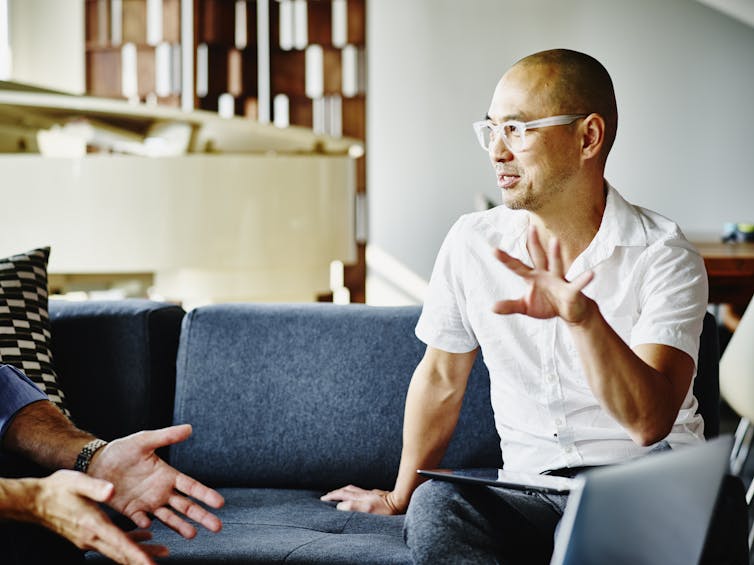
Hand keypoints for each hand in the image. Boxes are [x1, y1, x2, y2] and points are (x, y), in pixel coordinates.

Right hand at [28, 470, 166, 564]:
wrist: (35, 501)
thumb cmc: (57, 490)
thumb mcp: (77, 481)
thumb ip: (95, 487)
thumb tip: (111, 491)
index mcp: (93, 525)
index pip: (120, 544)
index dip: (137, 555)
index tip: (150, 564)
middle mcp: (91, 537)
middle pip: (122, 552)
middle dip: (144, 557)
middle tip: (163, 557)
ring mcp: (89, 539)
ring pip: (119, 550)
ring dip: (139, 552)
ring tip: (160, 551)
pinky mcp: (88, 536)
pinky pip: (112, 543)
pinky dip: (128, 543)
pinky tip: (142, 537)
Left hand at [88, 424, 224, 538]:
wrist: (95, 463)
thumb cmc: (122, 450)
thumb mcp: (144, 440)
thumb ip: (167, 436)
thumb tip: (189, 428)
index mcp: (167, 475)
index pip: (191, 486)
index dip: (205, 494)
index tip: (220, 503)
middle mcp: (161, 491)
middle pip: (186, 506)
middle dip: (202, 516)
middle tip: (217, 527)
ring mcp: (147, 502)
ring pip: (168, 517)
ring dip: (180, 526)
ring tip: (193, 535)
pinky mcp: (130, 510)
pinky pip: (141, 519)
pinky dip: (145, 523)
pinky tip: (150, 525)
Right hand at [320, 485, 402, 514]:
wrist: (402, 501)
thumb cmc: (387, 509)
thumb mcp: (368, 509)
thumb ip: (353, 507)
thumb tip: (339, 506)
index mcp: (361, 498)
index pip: (342, 495)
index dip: (332, 496)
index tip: (323, 498)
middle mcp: (365, 494)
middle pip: (347, 490)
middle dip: (336, 492)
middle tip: (327, 495)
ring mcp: (372, 494)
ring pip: (354, 490)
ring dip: (344, 491)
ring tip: (339, 493)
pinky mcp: (378, 495)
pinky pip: (362, 492)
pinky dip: (355, 493)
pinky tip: (357, 496)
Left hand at [493, 226, 593, 323]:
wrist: (570, 312)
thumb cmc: (547, 305)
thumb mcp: (526, 307)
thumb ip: (510, 306)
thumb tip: (492, 307)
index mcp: (532, 277)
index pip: (516, 266)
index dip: (505, 259)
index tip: (493, 249)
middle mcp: (545, 274)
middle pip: (538, 256)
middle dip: (534, 243)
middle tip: (530, 227)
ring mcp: (559, 280)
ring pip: (557, 265)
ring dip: (556, 254)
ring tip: (556, 240)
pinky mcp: (572, 291)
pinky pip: (577, 284)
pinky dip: (584, 279)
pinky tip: (591, 274)